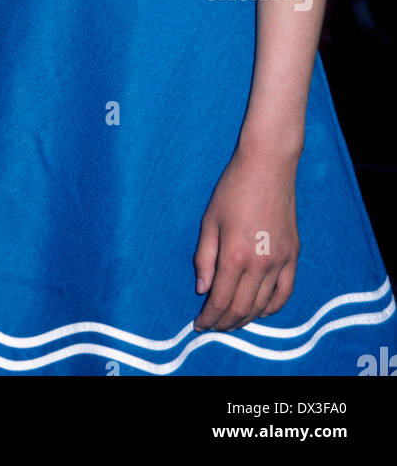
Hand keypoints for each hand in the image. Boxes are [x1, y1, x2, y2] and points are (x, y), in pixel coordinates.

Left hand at [192, 146, 299, 331]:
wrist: (267, 165)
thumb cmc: (233, 188)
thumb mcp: (209, 220)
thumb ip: (204, 258)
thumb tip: (203, 290)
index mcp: (234, 255)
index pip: (220, 300)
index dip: (209, 318)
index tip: (199, 325)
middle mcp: (260, 264)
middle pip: (241, 308)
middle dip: (225, 323)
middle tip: (212, 326)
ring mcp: (280, 261)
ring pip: (263, 305)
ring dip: (246, 319)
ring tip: (231, 322)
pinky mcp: (294, 255)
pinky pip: (285, 292)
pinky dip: (272, 307)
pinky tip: (260, 311)